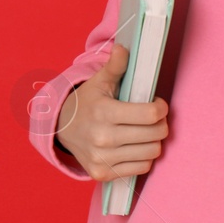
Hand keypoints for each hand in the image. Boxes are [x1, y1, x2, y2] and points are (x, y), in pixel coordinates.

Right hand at [55, 43, 169, 182]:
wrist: (62, 129)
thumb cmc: (87, 102)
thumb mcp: (99, 81)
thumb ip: (115, 66)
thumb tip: (122, 48)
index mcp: (104, 113)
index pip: (151, 114)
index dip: (161, 107)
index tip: (157, 103)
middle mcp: (103, 139)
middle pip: (156, 134)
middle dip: (161, 123)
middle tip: (153, 117)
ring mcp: (103, 159)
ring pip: (152, 152)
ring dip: (154, 141)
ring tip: (146, 131)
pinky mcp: (103, 174)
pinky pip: (141, 168)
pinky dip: (144, 157)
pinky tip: (136, 146)